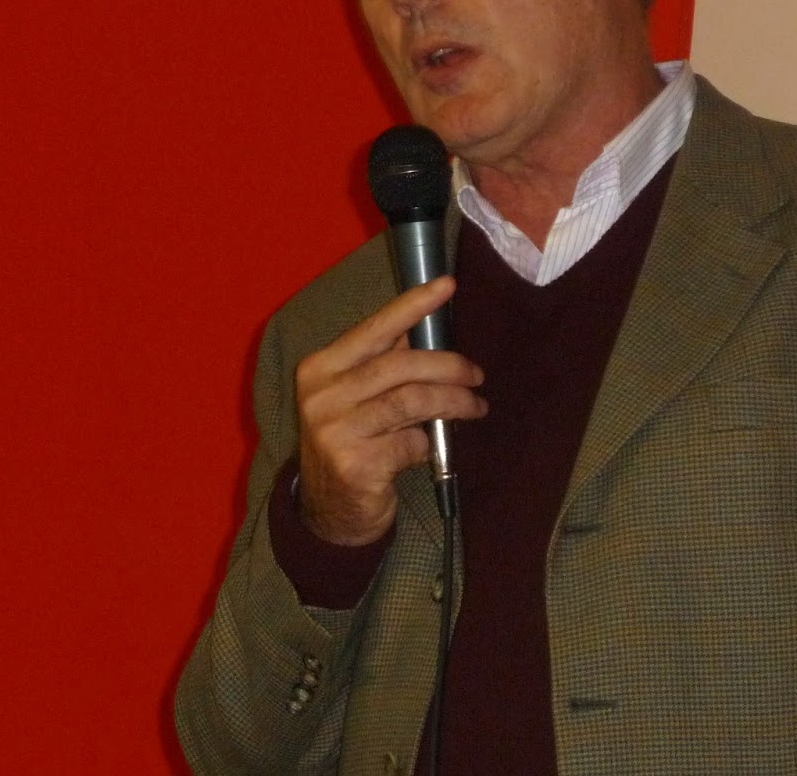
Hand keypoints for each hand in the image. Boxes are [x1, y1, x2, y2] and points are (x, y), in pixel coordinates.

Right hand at [293, 276, 485, 544]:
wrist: (329, 511)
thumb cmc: (352, 442)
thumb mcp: (356, 397)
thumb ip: (384, 363)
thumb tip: (430, 329)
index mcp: (320, 368)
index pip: (373, 329)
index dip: (412, 305)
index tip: (447, 285)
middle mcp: (321, 396)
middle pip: (401, 365)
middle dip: (449, 365)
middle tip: (476, 375)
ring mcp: (334, 431)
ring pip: (412, 401)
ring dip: (453, 402)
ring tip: (475, 407)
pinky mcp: (355, 465)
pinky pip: (411, 442)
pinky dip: (429, 443)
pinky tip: (431, 447)